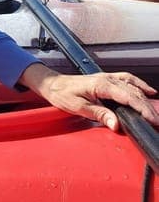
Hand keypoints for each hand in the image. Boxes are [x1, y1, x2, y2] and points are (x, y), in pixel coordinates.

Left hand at [18, 63, 158, 130]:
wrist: (52, 84)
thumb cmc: (62, 94)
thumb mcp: (78, 107)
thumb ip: (99, 114)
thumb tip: (115, 124)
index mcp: (101, 85)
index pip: (128, 97)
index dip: (142, 108)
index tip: (151, 119)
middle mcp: (107, 79)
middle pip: (134, 93)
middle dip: (147, 107)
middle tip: (156, 121)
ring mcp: (108, 78)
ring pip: (133, 86)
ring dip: (145, 98)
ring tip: (154, 112)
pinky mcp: (107, 79)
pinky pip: (128, 80)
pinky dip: (140, 85)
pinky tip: (148, 92)